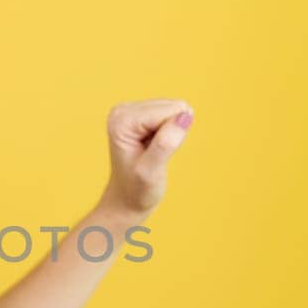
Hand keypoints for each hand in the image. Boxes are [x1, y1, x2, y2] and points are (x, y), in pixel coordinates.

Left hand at [95, 98, 193, 225]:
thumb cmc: (137, 190)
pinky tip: (153, 146)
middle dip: (171, 132)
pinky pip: (171, 113)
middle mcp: (123, 110)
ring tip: (153, 151)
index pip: (169, 112)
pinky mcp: (141, 114)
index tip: (155, 154)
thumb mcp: (152, 171)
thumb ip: (166, 143)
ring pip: (174, 109)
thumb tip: (185, 116)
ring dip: (170, 133)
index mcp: (122, 120)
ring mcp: (131, 110)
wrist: (126, 200)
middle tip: (155, 154)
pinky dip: (168, 132)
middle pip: (172, 107)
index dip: (171, 136)